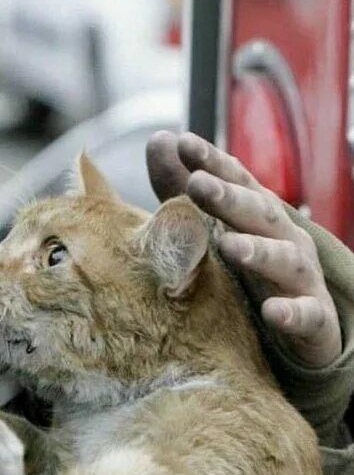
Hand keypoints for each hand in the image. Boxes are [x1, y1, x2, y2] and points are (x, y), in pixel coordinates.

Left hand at [146, 130, 341, 367]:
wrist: (298, 335)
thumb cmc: (248, 274)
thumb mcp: (213, 228)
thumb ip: (182, 189)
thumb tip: (160, 139)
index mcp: (258, 218)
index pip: (237, 183)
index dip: (213, 162)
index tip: (184, 143)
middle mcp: (285, 241)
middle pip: (259, 214)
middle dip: (230, 198)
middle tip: (198, 184)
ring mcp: (302, 280)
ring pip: (285, 260)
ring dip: (260, 251)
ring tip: (230, 245)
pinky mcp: (314, 321)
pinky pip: (307, 316)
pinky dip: (292, 313)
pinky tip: (272, 312)